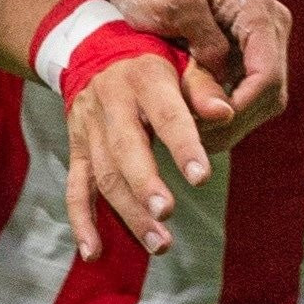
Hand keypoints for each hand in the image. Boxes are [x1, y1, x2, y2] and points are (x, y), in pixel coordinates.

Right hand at [63, 52, 214, 260]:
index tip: (201, 177)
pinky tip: (94, 252)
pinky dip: (82, 222)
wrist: (94, 50)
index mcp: (144, 79)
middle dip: (144, 185)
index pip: (166, 115)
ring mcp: (89, 129)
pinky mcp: (77, 150)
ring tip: (159, 245)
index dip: (183, 146)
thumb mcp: (181, 61)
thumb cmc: (154, 61)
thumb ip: (203, 88)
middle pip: (125, 150)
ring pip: (104, 175)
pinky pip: (76, 188)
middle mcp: (112, 104)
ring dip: (128, 213)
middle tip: (166, 216)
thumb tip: (226, 114)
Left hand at [101, 0, 290, 150]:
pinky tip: (196, 123)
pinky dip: (225, 113)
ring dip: (230, 122)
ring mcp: (261, 40)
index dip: (239, 109)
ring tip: (192, 135)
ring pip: (263, 101)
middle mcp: (269, 24)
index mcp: (256, 9)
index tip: (203, 128)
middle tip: (195, 138)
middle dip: (234, 121)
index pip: (267, 75)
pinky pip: (248, 96)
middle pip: (271, 94)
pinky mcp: (248, 54)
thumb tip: (225, 96)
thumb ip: (204, 48)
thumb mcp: (172, 8)